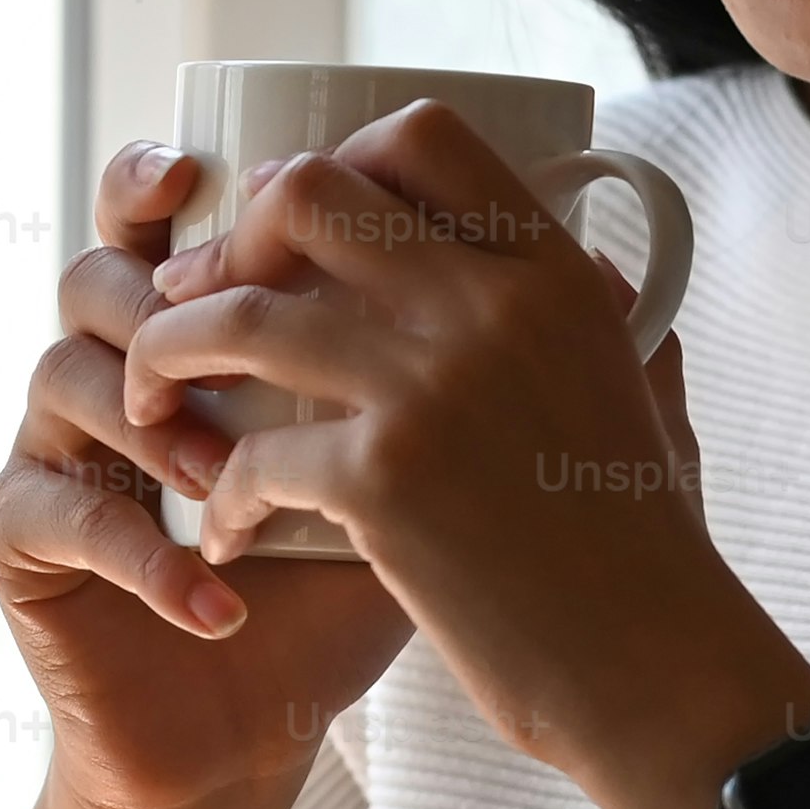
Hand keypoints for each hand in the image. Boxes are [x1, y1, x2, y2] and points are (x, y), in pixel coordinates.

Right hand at [0, 140, 420, 808]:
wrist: (252, 734)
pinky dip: (142, 554)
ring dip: (158, 423)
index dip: (165, 175)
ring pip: (60, 369)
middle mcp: (117, 369)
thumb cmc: (341, 595)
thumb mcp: (428, 472)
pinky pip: (53, 509)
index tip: (217, 174)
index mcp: (203, 328)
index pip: (162, 217)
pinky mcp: (20, 538)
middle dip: (161, 285)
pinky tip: (217, 600)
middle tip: (224, 317)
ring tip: (231, 488)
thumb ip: (476, 371)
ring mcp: (56, 445)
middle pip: (97, 266)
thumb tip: (617, 282)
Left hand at [121, 102, 809, 808]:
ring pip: (241, 315)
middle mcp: (489, 307)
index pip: (421, 136)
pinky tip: (224, 537)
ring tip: (151, 406)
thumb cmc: (653, 553)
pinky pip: (248, 454)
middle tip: (191, 305)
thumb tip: (596, 266)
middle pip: (305, 194)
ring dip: (170, 354)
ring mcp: (431, 389)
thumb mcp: (649, 399)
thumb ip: (613, 320)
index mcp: (553, 274)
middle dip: (225, 243)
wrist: (658, 672)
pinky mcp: (382, 482)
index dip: (331, 160)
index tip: (285, 229)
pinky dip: (218, 499)